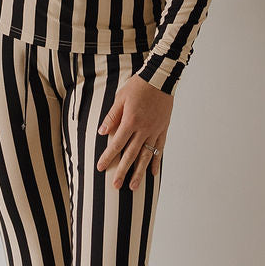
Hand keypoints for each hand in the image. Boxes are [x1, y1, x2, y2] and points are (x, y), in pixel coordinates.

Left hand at [96, 74, 173, 190]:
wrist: (160, 79)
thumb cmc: (138, 86)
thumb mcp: (120, 98)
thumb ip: (112, 116)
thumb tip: (101, 132)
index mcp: (130, 121)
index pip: (116, 144)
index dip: (108, 157)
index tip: (101, 168)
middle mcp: (143, 129)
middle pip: (131, 154)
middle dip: (122, 171)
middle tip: (116, 185)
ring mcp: (154, 131)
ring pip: (146, 156)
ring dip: (139, 172)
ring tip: (134, 186)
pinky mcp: (163, 129)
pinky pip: (159, 149)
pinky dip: (156, 162)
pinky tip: (153, 173)